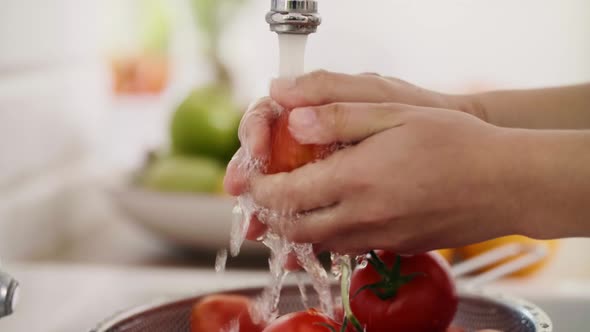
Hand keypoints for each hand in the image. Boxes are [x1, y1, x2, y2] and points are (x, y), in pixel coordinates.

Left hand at [247, 102, 524, 254]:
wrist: (506, 183)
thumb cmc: (456, 142)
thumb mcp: (395, 113)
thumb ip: (339, 116)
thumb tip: (294, 120)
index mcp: (357, 179)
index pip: (287, 196)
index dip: (262, 191)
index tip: (254, 181)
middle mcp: (364, 216)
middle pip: (297, 230)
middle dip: (273, 217)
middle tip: (268, 198)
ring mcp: (381, 237)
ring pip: (321, 244)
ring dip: (299, 230)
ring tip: (296, 208)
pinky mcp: (397, 247)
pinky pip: (350, 248)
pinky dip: (331, 237)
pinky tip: (338, 216)